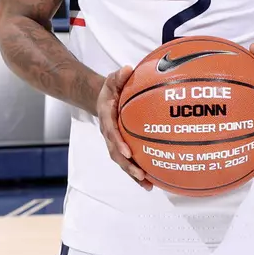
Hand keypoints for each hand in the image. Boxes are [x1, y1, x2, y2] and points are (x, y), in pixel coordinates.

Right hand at [95, 65, 151, 188]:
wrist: (102, 99)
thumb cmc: (111, 89)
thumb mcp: (112, 79)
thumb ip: (119, 75)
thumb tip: (128, 68)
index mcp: (106, 118)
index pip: (111, 133)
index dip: (118, 143)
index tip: (127, 152)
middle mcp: (109, 134)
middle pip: (116, 154)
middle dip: (127, 166)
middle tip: (140, 175)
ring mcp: (114, 142)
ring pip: (122, 162)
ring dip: (133, 174)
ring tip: (148, 186)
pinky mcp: (122, 147)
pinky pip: (129, 161)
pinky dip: (138, 172)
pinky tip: (152, 182)